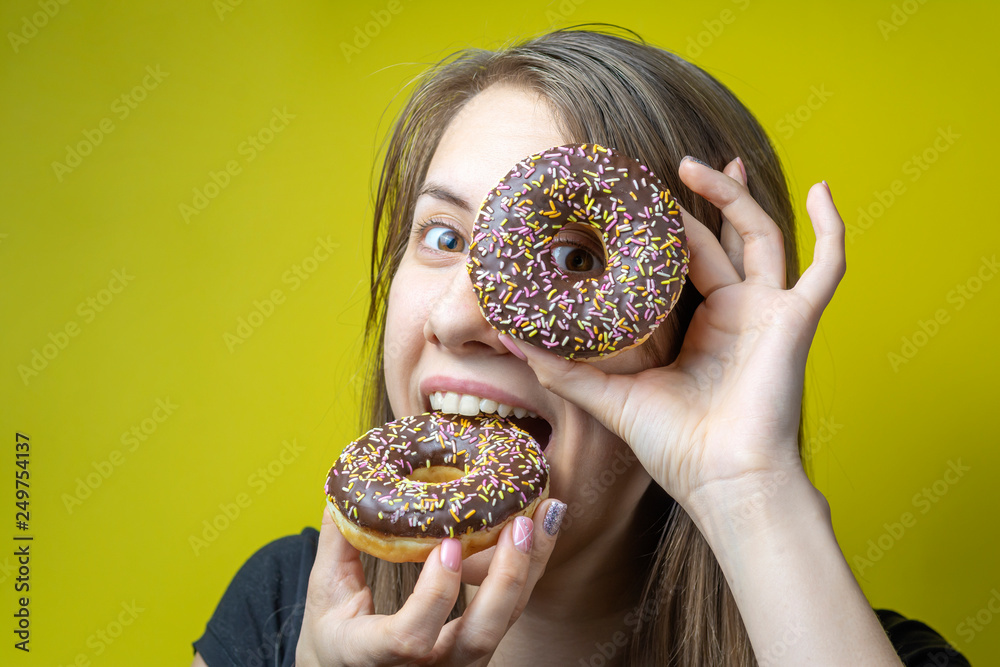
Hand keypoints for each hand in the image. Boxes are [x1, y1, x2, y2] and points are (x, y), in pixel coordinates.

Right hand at [295, 498, 562, 666]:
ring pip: (505, 622)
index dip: (435, 596)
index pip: (411, 639)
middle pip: (480, 637)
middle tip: (522, 524)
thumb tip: (344, 485)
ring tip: (548, 512)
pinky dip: (529, 568)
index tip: (448, 546)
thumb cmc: (336, 634)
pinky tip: (542, 526)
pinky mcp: (480, 646)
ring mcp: (458, 662)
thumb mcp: (325, 594)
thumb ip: (338, 543)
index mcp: (374, 656)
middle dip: (507, 579)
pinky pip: (511, 611)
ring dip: (531, 566)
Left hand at [500, 157, 844, 513]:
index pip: (684, 261)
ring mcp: (769, 314)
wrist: (723, 482)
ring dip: (737, 198)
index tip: (637, 198)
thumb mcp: (611, 397)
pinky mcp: (796, 321)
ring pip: (761, 237)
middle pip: (722, 240)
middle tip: (669, 168)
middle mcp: (739, 314)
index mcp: (703, 327)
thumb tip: (509, 334)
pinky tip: (822, 188)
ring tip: (699, 165)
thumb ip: (564, 367)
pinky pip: (827, 267)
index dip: (665, 228)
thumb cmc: (677, 448)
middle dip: (701, 201)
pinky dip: (832, 228)